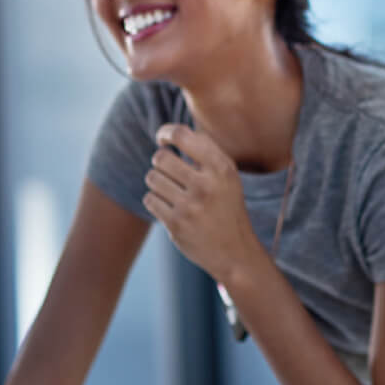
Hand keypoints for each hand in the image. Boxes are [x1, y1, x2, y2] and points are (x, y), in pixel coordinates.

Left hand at [143, 124, 263, 282]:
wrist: (235, 252)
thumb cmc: (227, 205)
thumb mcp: (227, 175)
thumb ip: (205, 150)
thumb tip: (171, 132)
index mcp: (222, 168)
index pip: (182, 135)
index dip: (166, 132)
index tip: (163, 139)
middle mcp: (207, 186)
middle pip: (161, 157)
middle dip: (161, 162)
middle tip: (169, 170)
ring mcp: (190, 207)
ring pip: (152, 178)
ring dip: (157, 182)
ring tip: (171, 190)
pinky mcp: (176, 225)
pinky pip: (150, 199)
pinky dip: (156, 201)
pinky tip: (170, 206)